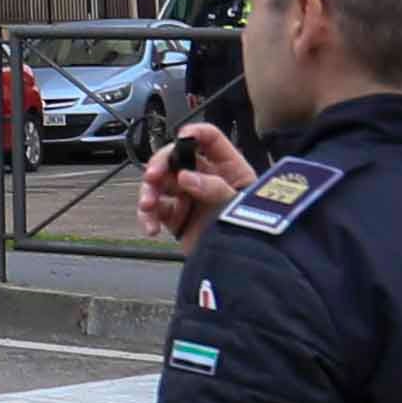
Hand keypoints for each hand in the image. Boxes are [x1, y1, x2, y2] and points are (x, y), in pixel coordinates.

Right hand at [139, 125, 257, 240]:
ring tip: (147, 206)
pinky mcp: (176, 218)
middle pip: (176, 158)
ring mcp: (189, 197)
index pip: (210, 139)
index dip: (195, 133)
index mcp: (228, 168)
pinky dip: (148, 217)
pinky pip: (155, 210)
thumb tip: (186, 178)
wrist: (244, 269)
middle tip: (152, 176)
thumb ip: (214, 189)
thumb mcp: (239, 207)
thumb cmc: (254, 235)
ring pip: (160, 182)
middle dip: (160, 164)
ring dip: (148, 191)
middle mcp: (205, 178)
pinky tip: (151, 227)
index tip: (181, 138)